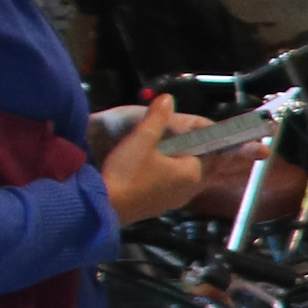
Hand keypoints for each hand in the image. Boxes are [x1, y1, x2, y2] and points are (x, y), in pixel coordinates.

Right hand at [97, 94, 208, 224]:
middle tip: (163, 136)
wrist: (104, 207)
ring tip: (152, 149)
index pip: (202, 150)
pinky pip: (165, 187)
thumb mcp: (142, 139)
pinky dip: (159, 176)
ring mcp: (173, 202)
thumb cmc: (128, 172)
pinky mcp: (157, 208)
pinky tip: (144, 168)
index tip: (180, 127)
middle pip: (190, 163)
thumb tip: (168, 98)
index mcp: (192, 173)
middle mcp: (188, 190)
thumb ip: (157, 118)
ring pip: (177, 176)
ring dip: (168, 163)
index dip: (192, 136)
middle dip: (179, 149)